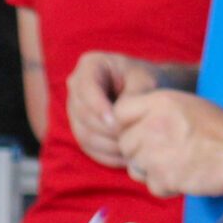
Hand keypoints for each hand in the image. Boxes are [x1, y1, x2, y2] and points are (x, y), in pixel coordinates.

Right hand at [66, 52, 159, 168]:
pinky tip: (126, 157)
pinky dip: (107, 156)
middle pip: (83, 115)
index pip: (86, 88)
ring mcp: (75, 110)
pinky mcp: (81, 129)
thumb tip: (116, 116)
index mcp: (90, 65)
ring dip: (109, 146)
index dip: (98, 107)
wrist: (147, 90)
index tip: (115, 122)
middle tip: (131, 138)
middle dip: (107, 130)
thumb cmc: (147, 80)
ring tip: (133, 149)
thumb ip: (132, 94)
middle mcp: (76, 87)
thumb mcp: (145, 80)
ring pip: (84, 135)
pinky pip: (88, 148)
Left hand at [115, 90, 222, 197]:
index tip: (143, 131)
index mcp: (159, 101)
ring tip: (175, 164)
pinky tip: (183, 177)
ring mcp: (155, 153)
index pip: (120, 112)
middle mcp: (152, 125)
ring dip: (150, 169)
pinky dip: (165, 186)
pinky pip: (151, 185)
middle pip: (124, 142)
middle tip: (164, 152)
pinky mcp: (164, 178)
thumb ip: (156, 110)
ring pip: (134, 166)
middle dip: (139, 150)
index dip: (128, 124)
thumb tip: (132, 124)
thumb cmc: (222, 129)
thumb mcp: (188, 104)